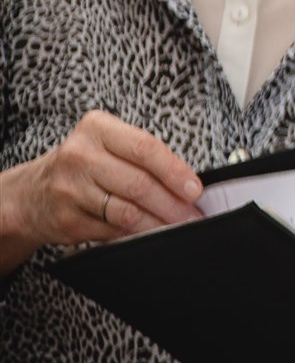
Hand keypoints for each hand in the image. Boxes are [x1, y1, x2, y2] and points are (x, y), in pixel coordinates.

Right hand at [0, 110, 203, 271]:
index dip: (175, 171)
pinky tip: (148, 234)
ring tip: (176, 227)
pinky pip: (111, 230)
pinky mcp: (66, 219)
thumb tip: (187, 183)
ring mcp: (69, 189)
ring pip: (126, 211)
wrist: (30, 193)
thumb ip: (143, 156)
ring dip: (157, 223)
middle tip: (192, 215)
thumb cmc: (83, 165)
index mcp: (97, 128)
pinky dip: (134, 234)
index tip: (195, 189)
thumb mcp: (108, 145)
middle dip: (172, 204)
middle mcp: (80, 155)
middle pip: (138, 183)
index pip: (145, 148)